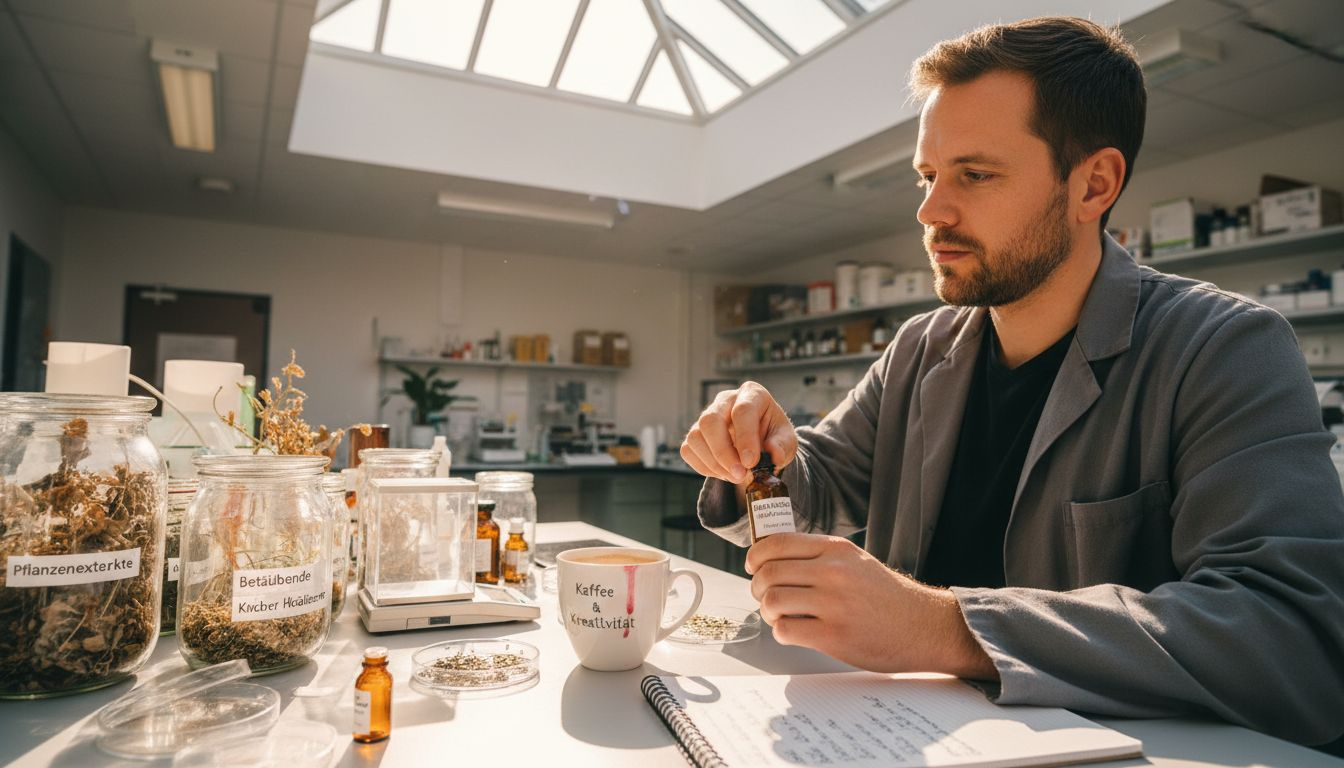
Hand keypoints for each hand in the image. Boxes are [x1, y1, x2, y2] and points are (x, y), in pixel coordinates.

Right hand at [681, 381, 796, 483]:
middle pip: (710, 420)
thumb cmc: (773, 437)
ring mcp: (707, 416)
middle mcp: (725, 400)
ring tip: (735, 476)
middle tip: (739, 474)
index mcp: (752, 394)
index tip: (751, 462)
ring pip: (696, 436)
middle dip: (723, 452)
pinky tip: (723, 473)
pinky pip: (689, 450)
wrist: (760, 445)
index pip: (742, 410)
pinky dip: (705, 468)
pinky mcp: (695, 433)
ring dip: (714, 463)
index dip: (745, 438)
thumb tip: (774, 454)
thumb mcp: (787, 440)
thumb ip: (783, 446)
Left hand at [747, 533, 997, 679]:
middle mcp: (833, 572)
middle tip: (765, 597)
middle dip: (758, 588)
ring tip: (779, 617)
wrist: (923, 625)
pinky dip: (781, 633)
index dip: (755, 556)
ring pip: (772, 601)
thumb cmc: (886, 596)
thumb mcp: (854, 561)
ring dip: (768, 612)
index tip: (753, 567)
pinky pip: (786, 630)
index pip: (777, 543)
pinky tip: (793, 632)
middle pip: (769, 573)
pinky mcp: (834, 635)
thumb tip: (774, 561)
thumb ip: (819, 557)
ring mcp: (834, 604)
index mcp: (835, 549)